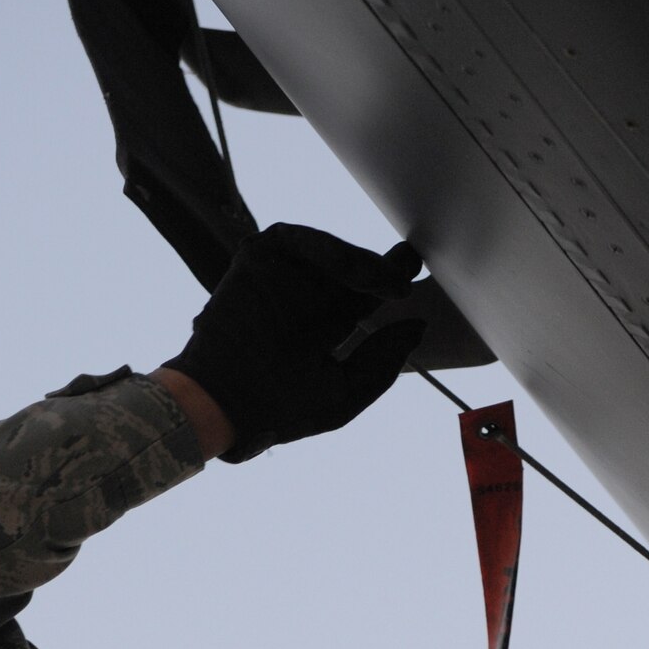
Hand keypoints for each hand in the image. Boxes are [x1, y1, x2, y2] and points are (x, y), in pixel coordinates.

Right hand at [161, 223, 425, 459]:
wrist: (230, 405)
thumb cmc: (282, 408)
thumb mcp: (348, 389)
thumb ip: (383, 360)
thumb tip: (418, 325)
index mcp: (323, 327)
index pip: (363, 296)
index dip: (390, 284)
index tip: (414, 283)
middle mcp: (304, 298)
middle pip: (351, 270)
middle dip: (382, 267)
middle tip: (408, 267)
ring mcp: (280, 278)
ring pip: (329, 253)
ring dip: (361, 262)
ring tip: (388, 280)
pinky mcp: (256, 260)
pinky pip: (297, 240)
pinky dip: (330, 250)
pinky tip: (356, 271)